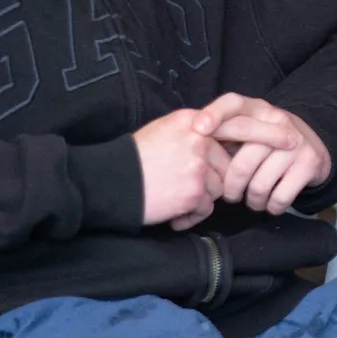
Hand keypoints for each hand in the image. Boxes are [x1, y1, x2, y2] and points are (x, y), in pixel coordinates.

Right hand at [134, 108, 229, 230]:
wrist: (111, 180)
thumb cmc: (134, 157)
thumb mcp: (163, 130)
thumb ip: (192, 133)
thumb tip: (219, 144)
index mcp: (192, 121)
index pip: (225, 137)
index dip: (218, 157)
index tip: (208, 169)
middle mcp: (200, 140)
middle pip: (225, 165)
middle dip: (209, 181)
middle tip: (188, 190)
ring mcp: (199, 167)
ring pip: (218, 189)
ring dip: (200, 200)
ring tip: (178, 203)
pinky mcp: (194, 192)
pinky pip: (206, 209)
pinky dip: (190, 217)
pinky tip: (174, 216)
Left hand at [193, 93, 332, 213]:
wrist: (314, 147)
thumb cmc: (266, 143)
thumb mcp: (247, 130)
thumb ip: (222, 133)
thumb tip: (187, 147)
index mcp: (257, 109)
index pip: (233, 103)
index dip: (214, 114)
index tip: (198, 130)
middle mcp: (279, 121)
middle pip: (243, 162)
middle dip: (231, 186)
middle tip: (228, 195)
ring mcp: (297, 142)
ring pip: (259, 185)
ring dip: (251, 200)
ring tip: (251, 198)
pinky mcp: (310, 163)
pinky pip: (279, 197)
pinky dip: (270, 206)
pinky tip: (269, 202)